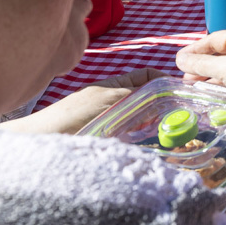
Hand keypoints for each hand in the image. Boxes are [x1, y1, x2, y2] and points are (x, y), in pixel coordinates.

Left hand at [0, 68, 165, 134]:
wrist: (44, 142)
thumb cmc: (72, 116)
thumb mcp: (109, 99)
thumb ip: (136, 95)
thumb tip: (165, 97)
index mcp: (116, 85)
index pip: (149, 77)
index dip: (166, 82)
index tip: (181, 95)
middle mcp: (116, 102)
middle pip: (150, 100)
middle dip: (165, 107)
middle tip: (180, 119)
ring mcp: (114, 122)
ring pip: (144, 120)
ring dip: (156, 125)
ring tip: (168, 134)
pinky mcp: (111, 142)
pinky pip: (136, 139)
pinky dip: (146, 141)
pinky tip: (150, 147)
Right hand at [177, 28, 225, 111]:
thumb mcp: (225, 70)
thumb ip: (201, 64)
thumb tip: (180, 60)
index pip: (213, 39)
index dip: (194, 50)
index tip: (179, 61)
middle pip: (222, 51)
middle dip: (203, 63)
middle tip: (186, 76)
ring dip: (214, 72)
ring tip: (198, 84)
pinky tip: (220, 88)